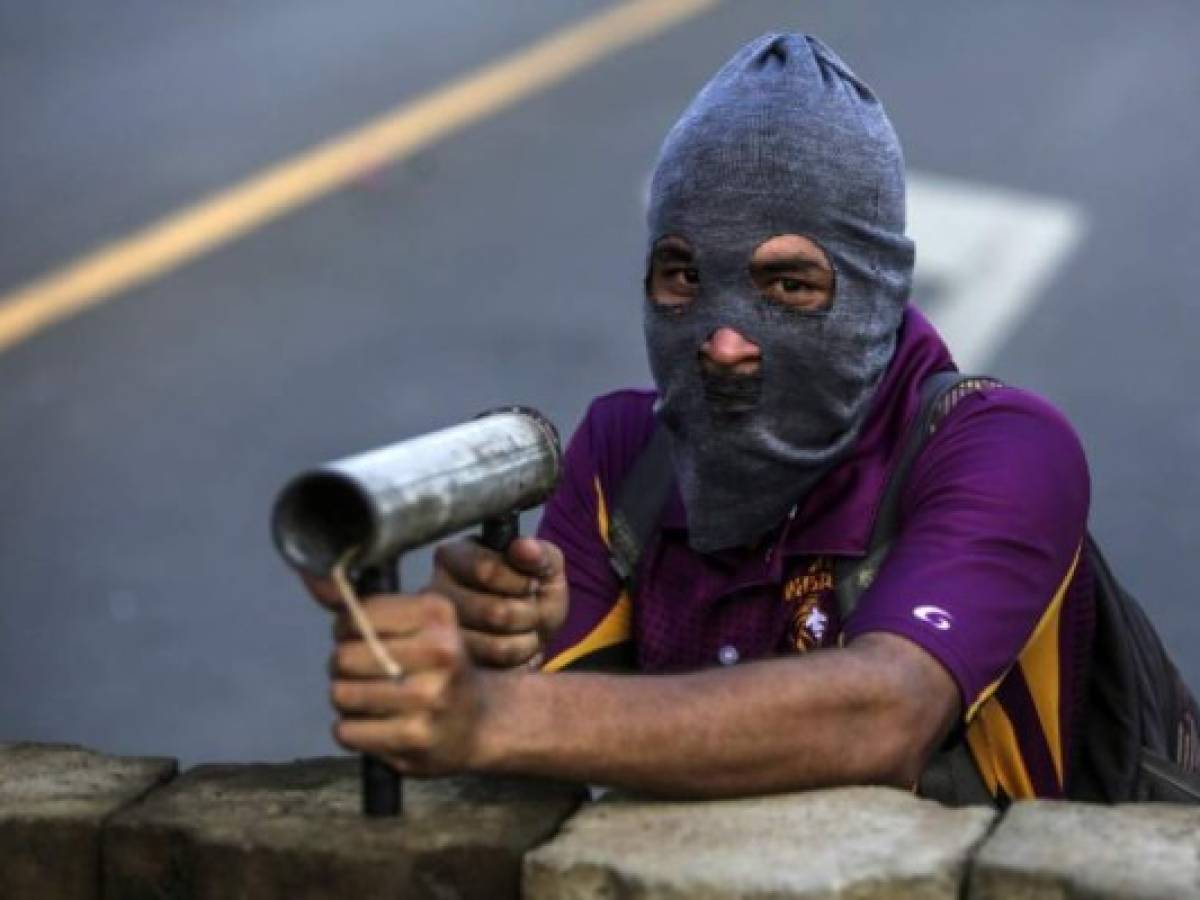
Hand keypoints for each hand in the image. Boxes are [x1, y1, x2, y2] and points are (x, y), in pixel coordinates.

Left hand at [327, 591, 485, 774]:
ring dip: (346, 698)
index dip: (346, 627)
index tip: (358, 636)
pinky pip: (346, 731)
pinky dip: (352, 730)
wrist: (480, 722)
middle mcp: (438, 652)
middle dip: (342, 665)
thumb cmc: (438, 667)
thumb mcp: (419, 624)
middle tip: (361, 671)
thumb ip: (366, 606)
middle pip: (344, 656)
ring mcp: (428, 697)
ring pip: (341, 694)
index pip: (358, 615)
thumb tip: (315, 580)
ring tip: (368, 698)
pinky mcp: (414, 737)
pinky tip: (375, 724)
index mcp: (437, 615)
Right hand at [429, 537, 566, 667]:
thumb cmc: (531, 594)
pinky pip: (493, 668)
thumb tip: (524, 547)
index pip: (486, 570)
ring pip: (494, 644)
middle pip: (493, 611)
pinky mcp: (451, 663)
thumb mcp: (545, 568)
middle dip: (528, 614)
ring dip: (526, 639)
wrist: (532, 636)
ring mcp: (440, 633)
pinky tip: (514, 647)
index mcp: (453, 557)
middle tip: (533, 611)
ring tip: (526, 629)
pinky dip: (517, 659)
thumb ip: (539, 554)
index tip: (532, 584)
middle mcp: (435, 592)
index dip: (520, 582)